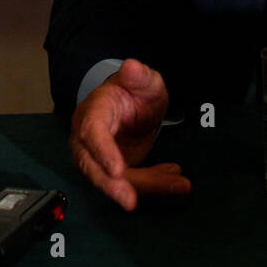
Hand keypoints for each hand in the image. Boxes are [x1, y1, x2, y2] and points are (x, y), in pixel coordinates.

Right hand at [68, 58, 190, 211]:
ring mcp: (99, 157)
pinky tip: (175, 179)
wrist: (133, 105)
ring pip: (114, 181)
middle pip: (92, 166)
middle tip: (132, 201)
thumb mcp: (144, 80)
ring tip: (178, 183)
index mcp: (93, 112)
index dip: (103, 153)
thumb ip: (139, 76)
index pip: (92, 133)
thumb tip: (132, 66)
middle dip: (112, 186)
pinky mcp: (113, 171)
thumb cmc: (134, 91)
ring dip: (145, 186)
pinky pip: (131, 182)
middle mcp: (88, 139)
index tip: (117, 170)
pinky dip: (154, 183)